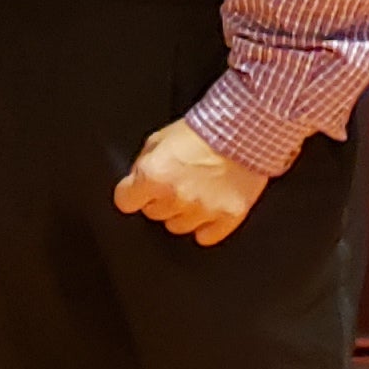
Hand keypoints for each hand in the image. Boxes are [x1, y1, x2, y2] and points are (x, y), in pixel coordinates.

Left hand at [116, 118, 265, 245]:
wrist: (243, 131)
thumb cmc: (201, 132)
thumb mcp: (159, 139)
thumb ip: (144, 164)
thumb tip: (136, 179)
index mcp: (153, 176)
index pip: (125, 201)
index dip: (132, 194)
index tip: (138, 191)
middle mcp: (175, 197)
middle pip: (153, 214)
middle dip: (159, 200)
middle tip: (174, 184)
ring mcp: (202, 210)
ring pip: (178, 227)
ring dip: (182, 214)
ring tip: (194, 194)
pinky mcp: (227, 217)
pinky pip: (207, 237)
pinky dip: (207, 226)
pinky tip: (209, 211)